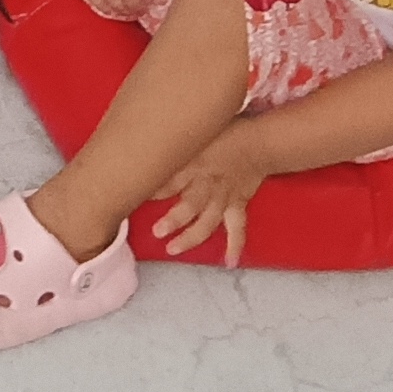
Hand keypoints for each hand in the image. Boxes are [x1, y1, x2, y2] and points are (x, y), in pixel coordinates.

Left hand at [151, 125, 268, 263]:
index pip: (168, 179)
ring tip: (172, 249)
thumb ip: (173, 137)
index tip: (132, 197)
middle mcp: (208, 183)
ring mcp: (223, 197)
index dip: (150, 190)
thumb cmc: (226, 130)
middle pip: (189, 205)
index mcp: (195, 163)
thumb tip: (145, 134)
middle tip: (156, 232)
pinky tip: (229, 262)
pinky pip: (236, 229)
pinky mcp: (237, 205)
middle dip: (173, 220)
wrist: (260, 140)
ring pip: (207, 222)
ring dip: (191, 237)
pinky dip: (234, 246)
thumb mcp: (196, 129)